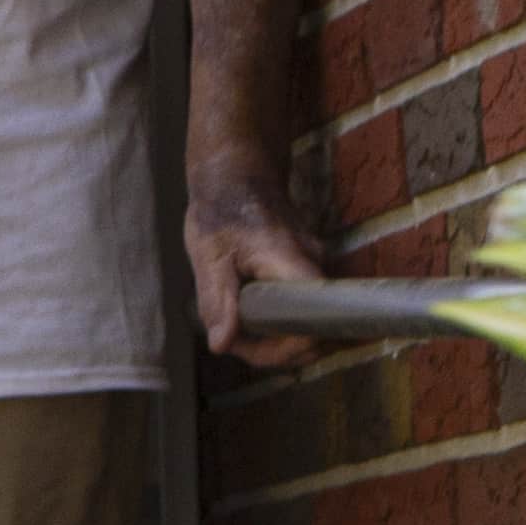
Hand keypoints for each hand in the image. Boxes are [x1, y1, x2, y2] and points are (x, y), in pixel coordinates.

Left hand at [188, 162, 327, 365]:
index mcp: (294, 265)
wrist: (237, 175)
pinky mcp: (307, 269)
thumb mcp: (210, 256)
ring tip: (235, 327)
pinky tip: (246, 310)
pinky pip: (301, 305)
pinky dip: (276, 318)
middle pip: (315, 330)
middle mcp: (316, 267)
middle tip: (234, 342)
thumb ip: (217, 301)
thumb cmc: (221, 210)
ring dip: (275, 335)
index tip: (248, 349)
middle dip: (277, 348)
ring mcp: (316, 267)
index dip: (286, 349)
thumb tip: (221, 345)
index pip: (313, 325)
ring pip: (308, 319)